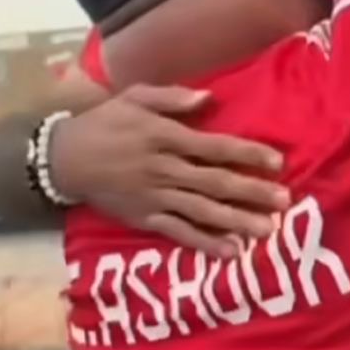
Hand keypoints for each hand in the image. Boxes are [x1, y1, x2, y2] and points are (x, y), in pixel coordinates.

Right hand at [49, 84, 290, 255]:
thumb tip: (209, 99)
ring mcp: (155, 198)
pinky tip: (232, 252)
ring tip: (267, 230)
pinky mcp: (145, 219)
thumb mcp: (135, 97)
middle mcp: (164, 169)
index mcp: (165, 136)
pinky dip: (205, 244)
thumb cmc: (105, 122)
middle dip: (252, 192)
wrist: (65, 159)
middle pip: (215, 183)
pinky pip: (180, 234)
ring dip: (237, 221)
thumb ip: (172, 97)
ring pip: (203, 212)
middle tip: (285, 201)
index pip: (214, 147)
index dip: (247, 154)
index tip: (276, 161)